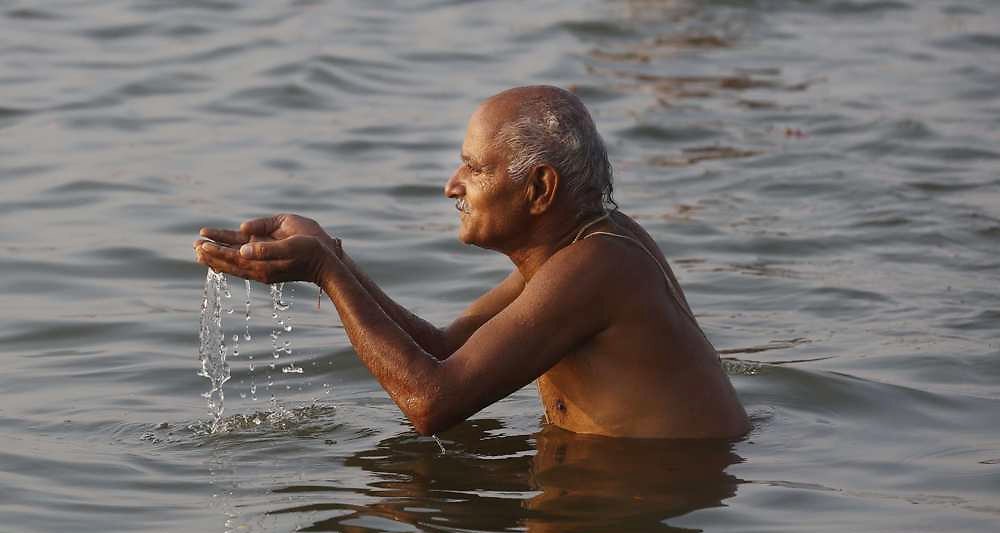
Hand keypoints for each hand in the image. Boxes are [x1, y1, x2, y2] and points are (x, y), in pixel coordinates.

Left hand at [198, 214, 341, 257]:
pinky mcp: (268, 267)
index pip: (233, 258)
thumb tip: (243, 249)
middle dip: (211, 254)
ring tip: (201, 250)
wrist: (327, 266)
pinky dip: (230, 259)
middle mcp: (260, 270)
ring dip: (218, 256)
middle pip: (230, 263)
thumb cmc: (312, 251)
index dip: (216, 251)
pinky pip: (243, 264)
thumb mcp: (291, 246)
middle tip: (194, 246)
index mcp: (263, 264)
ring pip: (235, 264)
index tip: (200, 244)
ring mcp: (263, 270)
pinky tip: (225, 256)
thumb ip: (266, 248)